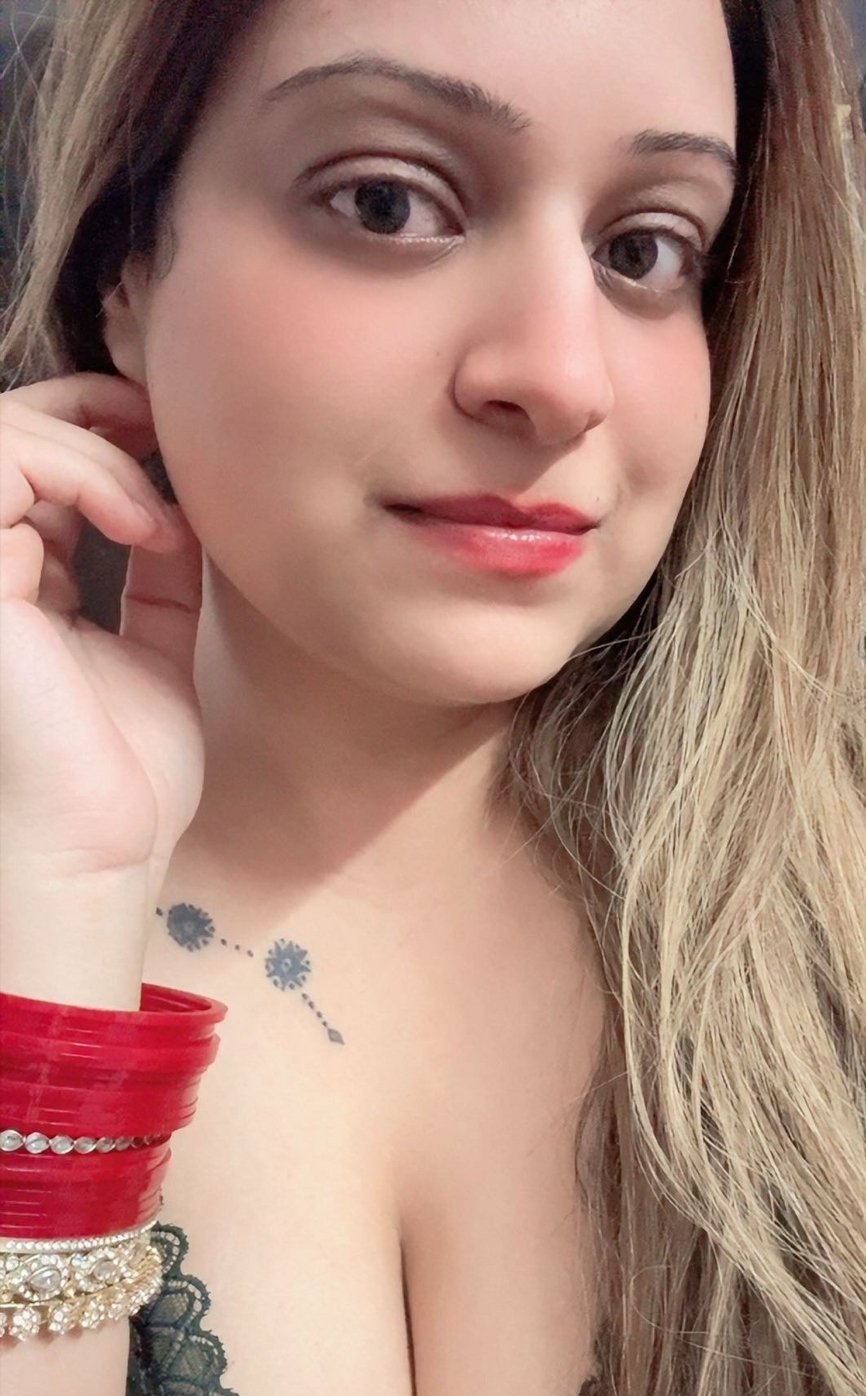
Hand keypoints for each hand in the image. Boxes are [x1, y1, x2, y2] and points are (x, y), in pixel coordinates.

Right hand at [1, 373, 206, 895]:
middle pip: (3, 431)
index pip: (24, 467)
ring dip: (94, 452)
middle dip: (88, 408)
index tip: (163, 437)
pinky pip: (7, 468)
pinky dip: (87, 474)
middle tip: (164, 431)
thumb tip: (179, 507)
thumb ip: (154, 578)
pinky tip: (146, 527)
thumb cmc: (122, 778)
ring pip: (0, 437)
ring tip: (158, 517)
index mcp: (10, 587)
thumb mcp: (152, 651)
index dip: (87, 426)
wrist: (100, 849)